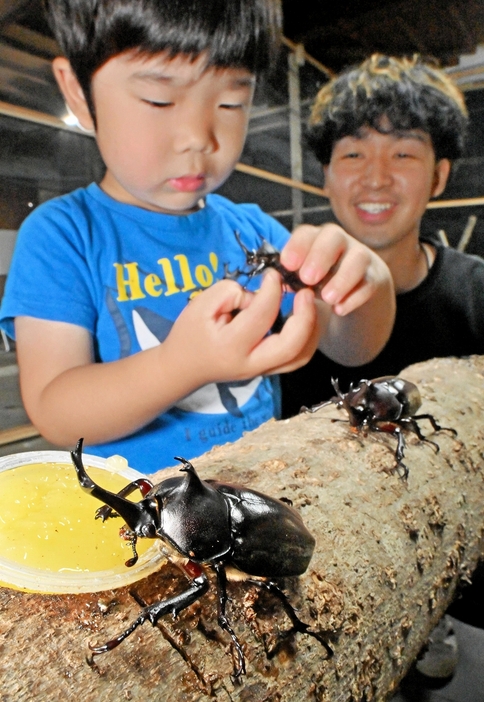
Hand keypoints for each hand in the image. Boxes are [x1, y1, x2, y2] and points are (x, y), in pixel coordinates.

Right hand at [162, 270, 319, 384]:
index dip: (272, 289)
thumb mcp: (201, 304)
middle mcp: (250, 364)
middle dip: (305, 316)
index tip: (273, 274)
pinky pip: (297, 358)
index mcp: (231, 346)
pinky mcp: (268, 372)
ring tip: (310, 304)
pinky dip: (308, 338)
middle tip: (305, 292)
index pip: (261, 315)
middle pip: (291, 346)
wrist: (183, 367)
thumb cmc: (190, 333)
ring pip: (300, 357)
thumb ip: (231, 293)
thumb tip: (260, 294)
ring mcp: (262, 372)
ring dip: (312, 329)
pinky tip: (306, 319)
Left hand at [279, 223, 389, 315]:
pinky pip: (370, 283)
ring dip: (342, 278)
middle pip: (333, 237)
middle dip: (319, 257)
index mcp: (315, 239)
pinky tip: (340, 310)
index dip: (297, 246)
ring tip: (327, 298)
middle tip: (307, 279)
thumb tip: (273, 283)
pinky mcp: (375, 277)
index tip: (287, 264)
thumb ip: (290, 278)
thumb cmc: (319, 282)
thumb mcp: (301, 279)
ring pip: (357, 259)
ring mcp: (359, 257)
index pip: (306, 233)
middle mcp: (339, 242)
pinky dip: (356, 297)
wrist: (352, 293)